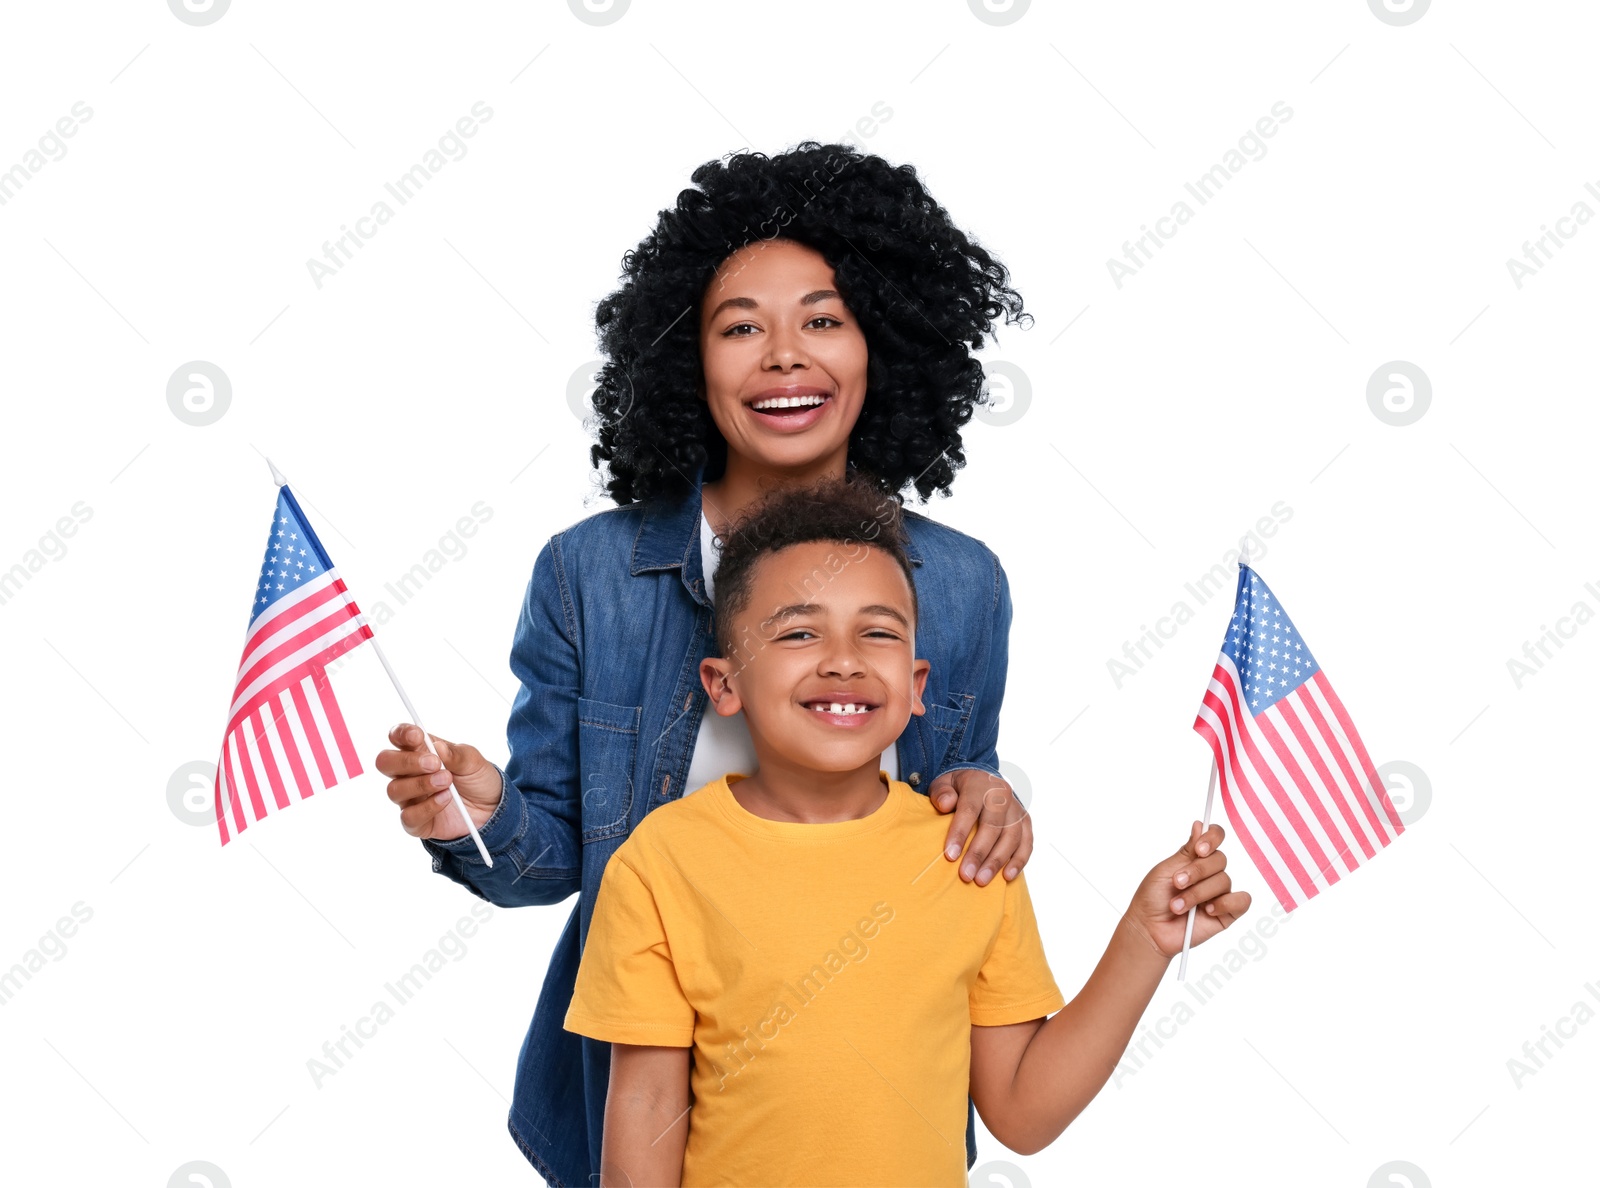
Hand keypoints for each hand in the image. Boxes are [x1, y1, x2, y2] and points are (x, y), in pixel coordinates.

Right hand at [373, 723, 502, 841]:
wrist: (491, 810)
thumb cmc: (477, 779)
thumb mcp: (474, 761)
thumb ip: (456, 754)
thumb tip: (438, 747)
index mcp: (420, 751)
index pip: (398, 737)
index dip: (401, 734)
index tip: (417, 735)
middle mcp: (409, 773)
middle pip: (385, 762)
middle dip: (406, 761)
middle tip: (435, 764)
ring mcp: (410, 798)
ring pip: (394, 789)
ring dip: (421, 784)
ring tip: (447, 782)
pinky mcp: (415, 821)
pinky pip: (408, 816)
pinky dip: (427, 807)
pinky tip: (445, 799)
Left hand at [927, 768, 1032, 885]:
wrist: (983, 779)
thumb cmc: (958, 787)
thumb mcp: (944, 783)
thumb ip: (941, 792)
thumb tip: (945, 804)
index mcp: (979, 784)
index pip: (970, 810)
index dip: (960, 833)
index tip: (950, 856)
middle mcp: (1002, 794)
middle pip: (992, 826)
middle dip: (978, 853)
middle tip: (966, 875)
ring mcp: (1016, 808)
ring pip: (1011, 837)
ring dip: (997, 861)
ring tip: (981, 880)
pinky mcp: (1025, 821)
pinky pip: (1026, 842)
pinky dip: (1019, 861)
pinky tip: (1007, 876)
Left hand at [1124, 821, 1251, 956]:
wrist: (1149, 928)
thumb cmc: (1153, 898)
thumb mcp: (1166, 869)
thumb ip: (1187, 850)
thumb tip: (1199, 825)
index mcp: (1196, 858)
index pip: (1215, 837)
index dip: (1212, 838)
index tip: (1199, 849)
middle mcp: (1210, 873)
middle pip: (1220, 860)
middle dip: (1197, 872)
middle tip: (1177, 883)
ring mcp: (1220, 893)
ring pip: (1224, 881)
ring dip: (1198, 893)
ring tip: (1178, 906)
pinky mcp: (1228, 913)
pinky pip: (1241, 901)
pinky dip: (1225, 903)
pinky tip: (1208, 911)